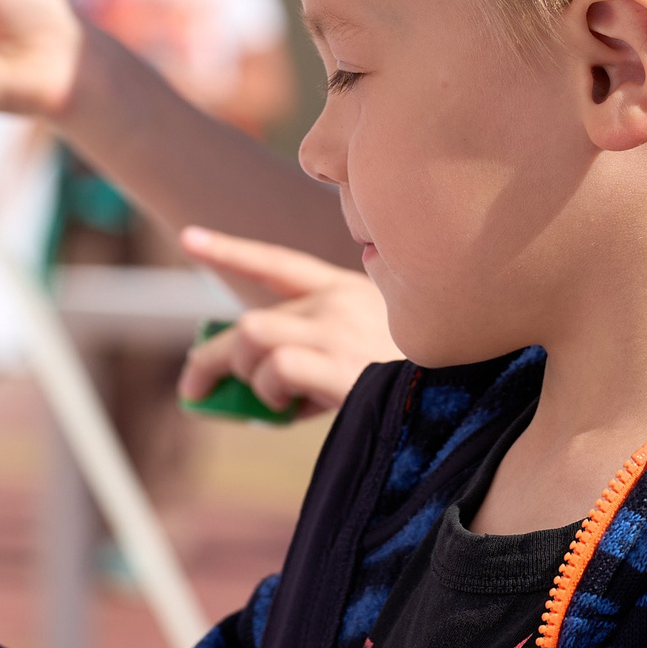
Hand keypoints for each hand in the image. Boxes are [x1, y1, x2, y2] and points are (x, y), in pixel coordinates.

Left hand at [178, 227, 402, 416]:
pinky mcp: (343, 361)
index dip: (229, 251)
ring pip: (252, 336)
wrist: (457, 403)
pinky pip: (276, 368)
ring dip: (244, 376)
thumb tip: (246, 394)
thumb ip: (306, 362)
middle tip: (196, 390)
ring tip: (269, 403)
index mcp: (348, 291)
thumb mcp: (357, 361)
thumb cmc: (405, 390)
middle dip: (212, 359)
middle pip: (249, 320)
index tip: (188, 238)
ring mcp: (341, 327)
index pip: (277, 264)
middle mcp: (341, 300)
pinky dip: (269, 393)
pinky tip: (290, 409)